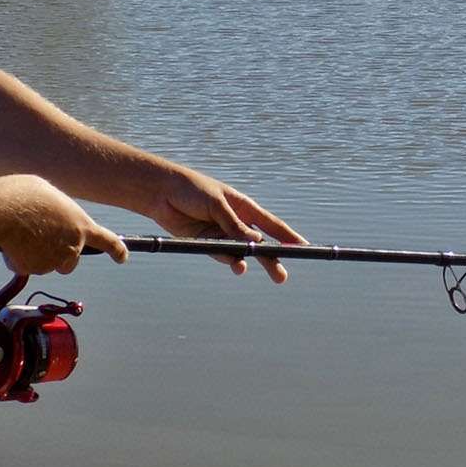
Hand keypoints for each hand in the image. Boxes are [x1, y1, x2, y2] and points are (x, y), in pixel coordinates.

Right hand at [0, 174, 126, 275]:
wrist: (3, 210)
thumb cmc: (25, 196)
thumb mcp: (51, 194)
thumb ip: (59, 212)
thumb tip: (52, 217)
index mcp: (81, 225)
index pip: (108, 241)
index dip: (116, 250)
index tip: (122, 257)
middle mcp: (72, 247)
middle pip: (70, 262)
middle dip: (58, 256)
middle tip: (40, 238)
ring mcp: (52, 261)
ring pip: (45, 264)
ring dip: (36, 255)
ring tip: (22, 233)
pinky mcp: (32, 269)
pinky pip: (24, 266)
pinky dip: (17, 257)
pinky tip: (11, 241)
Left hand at [142, 166, 304, 282]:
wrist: (161, 193)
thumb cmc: (192, 190)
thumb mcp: (216, 204)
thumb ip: (234, 225)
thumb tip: (256, 243)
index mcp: (244, 207)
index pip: (271, 224)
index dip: (288, 236)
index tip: (304, 247)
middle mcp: (235, 222)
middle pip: (259, 244)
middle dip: (271, 259)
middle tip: (282, 277)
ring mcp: (221, 233)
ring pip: (240, 253)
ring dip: (245, 262)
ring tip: (245, 268)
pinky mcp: (205, 242)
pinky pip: (220, 254)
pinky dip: (227, 260)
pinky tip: (234, 265)